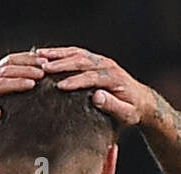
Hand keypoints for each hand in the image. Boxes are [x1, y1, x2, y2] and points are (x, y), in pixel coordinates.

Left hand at [0, 52, 45, 141]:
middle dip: (26, 69)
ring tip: (46, 63)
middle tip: (44, 73)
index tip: (33, 84)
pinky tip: (39, 59)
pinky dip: (25, 58)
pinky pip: (9, 60)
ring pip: (9, 61)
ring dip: (27, 60)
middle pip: (6, 69)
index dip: (16, 83)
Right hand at [38, 46, 155, 126]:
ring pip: (77, 53)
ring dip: (57, 54)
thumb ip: (113, 106)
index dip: (75, 81)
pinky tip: (45, 54)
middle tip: (43, 69)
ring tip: (39, 57)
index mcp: (114, 78)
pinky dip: (60, 53)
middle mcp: (107, 65)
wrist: (141, 101)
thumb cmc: (133, 111)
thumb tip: (97, 96)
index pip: (92, 77)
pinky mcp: (94, 61)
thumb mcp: (127, 114)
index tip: (59, 86)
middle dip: (61, 64)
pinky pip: (76, 53)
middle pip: (82, 61)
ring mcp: (100, 61)